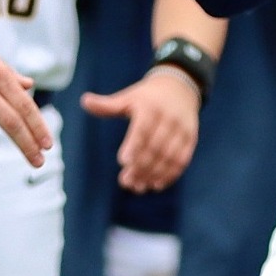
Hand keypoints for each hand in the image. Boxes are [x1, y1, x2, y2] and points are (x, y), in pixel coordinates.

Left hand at [82, 66, 200, 192]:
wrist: (179, 88)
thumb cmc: (146, 97)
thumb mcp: (127, 97)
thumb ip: (107, 105)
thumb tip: (84, 101)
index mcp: (150, 107)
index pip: (142, 129)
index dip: (134, 146)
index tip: (123, 162)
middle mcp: (168, 118)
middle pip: (154, 147)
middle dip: (141, 166)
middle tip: (126, 182)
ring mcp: (182, 129)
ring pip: (168, 156)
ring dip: (154, 174)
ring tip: (138, 186)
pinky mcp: (191, 139)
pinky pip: (182, 159)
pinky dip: (170, 174)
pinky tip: (155, 184)